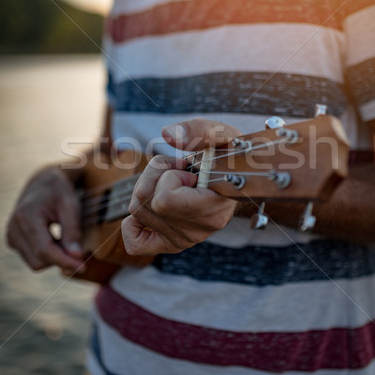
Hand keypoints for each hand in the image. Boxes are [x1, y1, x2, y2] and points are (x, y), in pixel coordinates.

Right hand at [6, 166, 85, 275]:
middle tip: (79, 248)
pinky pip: (33, 258)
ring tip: (66, 237)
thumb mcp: (71, 205)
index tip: (82, 267)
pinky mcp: (14, 241)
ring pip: (35, 262)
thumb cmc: (59, 191)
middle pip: (39, 260)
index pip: (44, 249)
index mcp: (26, 215)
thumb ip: (72, 230)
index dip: (64, 261)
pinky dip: (48, 254)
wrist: (44, 183)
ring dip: (55, 257)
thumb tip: (76, 255)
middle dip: (61, 259)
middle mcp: (14, 228)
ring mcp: (11, 236)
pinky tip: (56, 238)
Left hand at [121, 118, 241, 255]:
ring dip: (149, 188)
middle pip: (144, 201)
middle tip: (179, 170)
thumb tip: (168, 134)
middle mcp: (198, 231)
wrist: (239, 177)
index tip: (189, 169)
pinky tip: (152, 205)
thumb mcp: (220, 133)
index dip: (170, 175)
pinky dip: (135, 222)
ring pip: (137, 210)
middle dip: (155, 176)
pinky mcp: (172, 244)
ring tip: (173, 181)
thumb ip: (197, 130)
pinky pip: (136, 243)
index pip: (165, 200)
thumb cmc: (228, 155)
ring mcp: (184, 240)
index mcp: (213, 209)